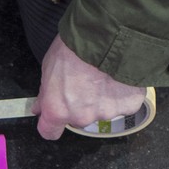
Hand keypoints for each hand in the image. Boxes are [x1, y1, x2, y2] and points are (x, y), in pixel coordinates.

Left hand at [33, 35, 147, 139]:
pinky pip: (124, 103)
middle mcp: (81, 117)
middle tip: (84, 81)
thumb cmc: (74, 48)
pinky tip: (120, 77)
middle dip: (80, 105)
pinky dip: (123, 93)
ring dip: (102, 98)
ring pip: (102, 111)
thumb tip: (40, 106)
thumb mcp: (49, 67)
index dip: (51, 124)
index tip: (54, 115)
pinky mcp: (128, 105)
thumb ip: (46, 92)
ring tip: (104, 75)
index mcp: (58, 110)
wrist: (108, 36)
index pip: (49, 132)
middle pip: (78, 118)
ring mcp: (106, 113)